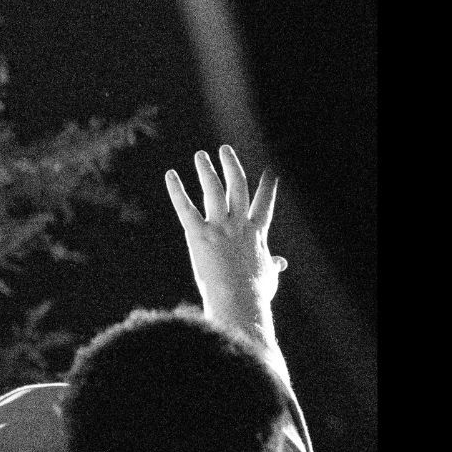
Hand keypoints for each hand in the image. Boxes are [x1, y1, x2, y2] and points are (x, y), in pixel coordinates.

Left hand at [165, 145, 283, 326]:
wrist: (240, 302)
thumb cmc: (254, 294)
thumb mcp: (268, 278)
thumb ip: (272, 265)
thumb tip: (281, 263)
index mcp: (256, 234)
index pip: (264, 203)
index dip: (268, 185)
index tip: (270, 169)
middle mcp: (239, 225)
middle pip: (238, 187)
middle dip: (232, 166)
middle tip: (224, 149)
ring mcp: (220, 228)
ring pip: (214, 190)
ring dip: (207, 170)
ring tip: (200, 155)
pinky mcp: (199, 235)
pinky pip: (185, 208)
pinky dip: (177, 191)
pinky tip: (170, 175)